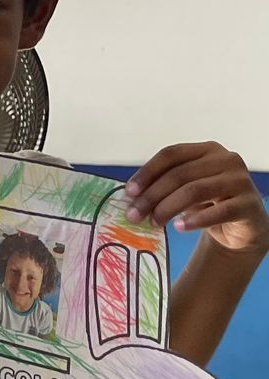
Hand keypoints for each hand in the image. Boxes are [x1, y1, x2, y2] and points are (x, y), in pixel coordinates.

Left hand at [127, 143, 268, 257]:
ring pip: (196, 190)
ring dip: (168, 208)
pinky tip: (179, 227)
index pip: (171, 154)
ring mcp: (240, 180)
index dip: (147, 172)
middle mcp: (226, 160)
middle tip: (133, 215)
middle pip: (180, 174)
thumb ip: (162, 188)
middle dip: (152, 196)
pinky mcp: (249, 204)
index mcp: (207, 150)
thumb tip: (130, 197)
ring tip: (154, 223)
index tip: (129, 192)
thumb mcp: (183, 190)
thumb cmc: (207, 204)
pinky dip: (196, 220)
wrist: (240, 227)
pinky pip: (220, 211)